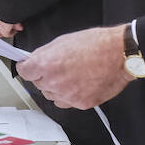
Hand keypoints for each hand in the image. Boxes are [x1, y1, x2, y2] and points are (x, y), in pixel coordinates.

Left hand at [15, 24, 129, 108]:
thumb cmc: (96, 44)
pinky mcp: (81, 103)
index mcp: (47, 64)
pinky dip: (69, 95)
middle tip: (58, 67)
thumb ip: (44, 53)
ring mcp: (68, 95)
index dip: (27, 68)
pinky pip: (66, 102)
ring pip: (51, 95)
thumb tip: (33, 60)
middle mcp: (55, 82)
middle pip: (38, 84)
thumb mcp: (63, 41)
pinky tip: (78, 84)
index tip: (30, 67)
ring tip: (71, 75)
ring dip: (56, 87)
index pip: (24, 72)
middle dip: (44, 76)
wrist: (120, 54)